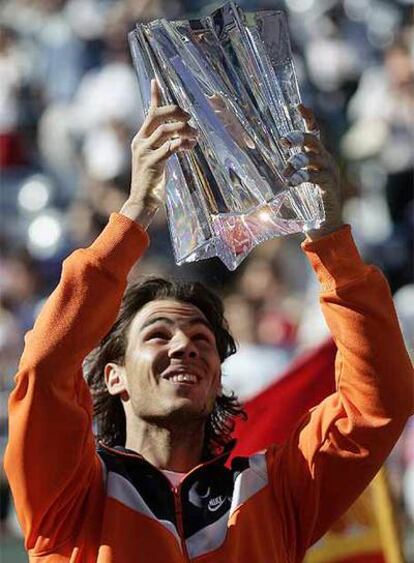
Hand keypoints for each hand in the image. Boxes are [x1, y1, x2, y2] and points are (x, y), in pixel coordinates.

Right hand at [121, 80, 197, 226]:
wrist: (142, 201)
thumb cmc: (151, 182)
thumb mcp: (154, 159)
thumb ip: (161, 145)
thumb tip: (176, 135)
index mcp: (139, 139)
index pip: (148, 113)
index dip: (154, 96)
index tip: (156, 80)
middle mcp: (140, 142)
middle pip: (158, 116)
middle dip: (177, 112)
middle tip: (190, 119)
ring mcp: (145, 152)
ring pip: (167, 130)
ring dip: (185, 131)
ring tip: (195, 137)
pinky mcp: (152, 163)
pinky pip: (170, 146)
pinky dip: (182, 144)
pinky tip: (190, 147)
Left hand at [281, 105, 343, 240]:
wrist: (324, 223)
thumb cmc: (307, 203)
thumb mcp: (296, 182)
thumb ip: (287, 171)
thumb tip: (263, 166)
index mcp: (317, 156)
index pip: (315, 132)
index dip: (308, 118)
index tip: (299, 106)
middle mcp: (325, 160)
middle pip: (313, 141)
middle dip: (299, 138)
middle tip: (285, 141)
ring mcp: (329, 171)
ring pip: (314, 157)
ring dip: (297, 162)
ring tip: (286, 173)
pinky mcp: (330, 184)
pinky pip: (316, 175)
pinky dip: (303, 177)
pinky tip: (292, 182)